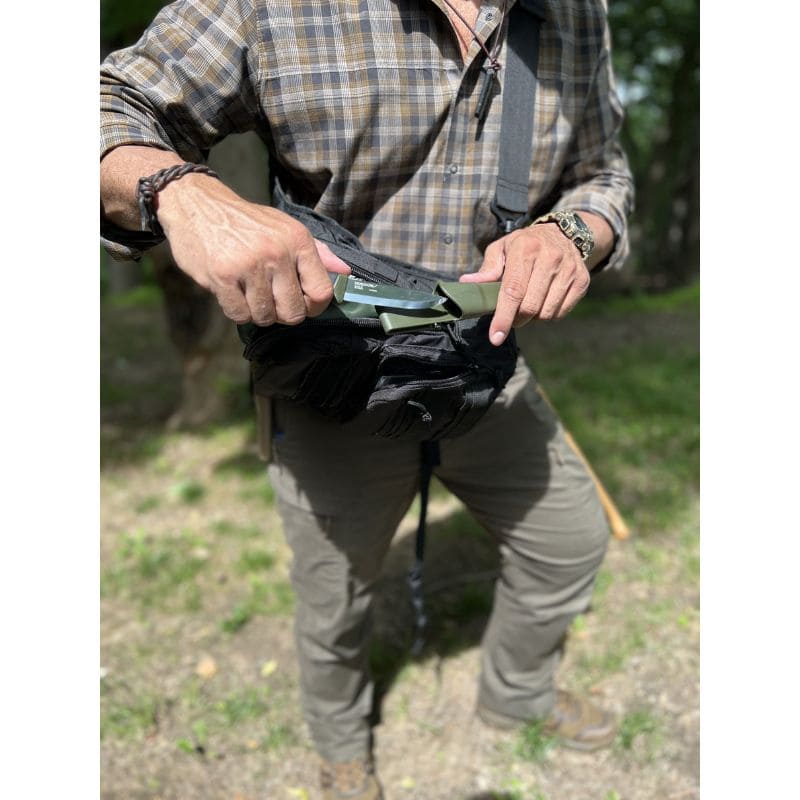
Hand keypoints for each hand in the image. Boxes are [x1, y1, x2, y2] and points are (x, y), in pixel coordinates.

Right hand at [156, 174, 350, 325]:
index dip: (313, 308)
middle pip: (294, 312)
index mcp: (298, 240)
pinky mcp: (222, 276)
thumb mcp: (285, 227)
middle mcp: (277, 252)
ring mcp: (249, 265)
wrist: (195, 204)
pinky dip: (236, 311)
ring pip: (265, 317)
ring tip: (248, 291)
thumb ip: (317, 253)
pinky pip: (239, 315)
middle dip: (282, 314)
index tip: (301, 304)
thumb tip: (346, 272)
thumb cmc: (246, 222)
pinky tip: (232, 292)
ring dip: (257, 312)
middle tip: (270, 299)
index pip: (322, 292)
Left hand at [460, 223, 590, 344]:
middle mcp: (550, 257)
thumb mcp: (502, 249)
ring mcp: (569, 269)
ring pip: (546, 312)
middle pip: (530, 306)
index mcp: (526, 248)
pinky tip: (543, 302)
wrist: (563, 233)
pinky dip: (548, 315)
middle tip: (511, 316)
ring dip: (532, 318)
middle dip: (516, 319)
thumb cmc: (525, 245)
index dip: (503, 317)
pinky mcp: (582, 280)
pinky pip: (560, 312)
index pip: (513, 291)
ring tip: (527, 306)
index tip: (495, 337)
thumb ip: (487, 268)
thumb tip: (467, 283)